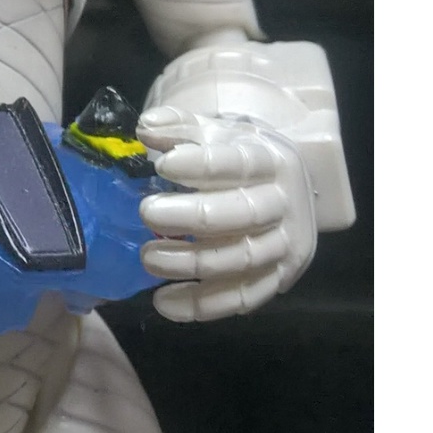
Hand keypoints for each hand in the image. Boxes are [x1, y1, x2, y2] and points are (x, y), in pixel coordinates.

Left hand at [135, 106, 318, 322]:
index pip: (238, 163)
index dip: (201, 166)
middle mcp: (287, 204)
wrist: (285, 186)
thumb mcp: (213, 132)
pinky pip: (244, 297)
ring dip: (193, 264)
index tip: (162, 165)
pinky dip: (204, 305)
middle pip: (244, 214)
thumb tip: (145, 128)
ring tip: (148, 258)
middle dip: (192, 217)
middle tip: (146, 212)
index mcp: (272, 160)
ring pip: (243, 260)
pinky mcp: (280, 278)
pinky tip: (164, 302)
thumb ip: (178, 127)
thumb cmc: (238, 155)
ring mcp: (287, 245)